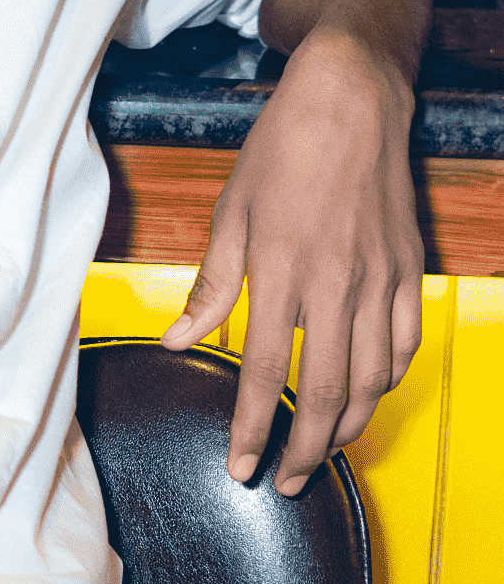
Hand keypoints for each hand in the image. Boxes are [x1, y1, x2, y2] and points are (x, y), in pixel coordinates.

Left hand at [161, 28, 422, 494]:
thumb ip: (211, 284)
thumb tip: (176, 339)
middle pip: (326, 393)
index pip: (266, 372)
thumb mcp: (230, 210)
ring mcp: (379, 279)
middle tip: (288, 483)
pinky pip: (406, 346)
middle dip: (306, 452)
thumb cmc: (281, 149)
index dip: (252, 429)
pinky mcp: (408, 270)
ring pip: (373, 381)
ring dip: (348, 427)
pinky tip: (367, 393)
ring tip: (322, 449)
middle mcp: (336, 282)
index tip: (241, 467)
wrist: (348, 101)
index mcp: (282, 267)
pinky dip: (388, 381)